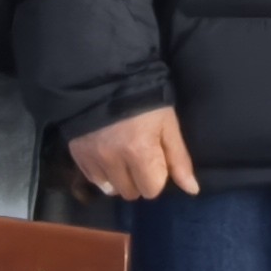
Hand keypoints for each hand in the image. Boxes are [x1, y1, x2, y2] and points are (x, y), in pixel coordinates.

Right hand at [69, 106, 199, 200]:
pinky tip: (107, 154)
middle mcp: (114, 160)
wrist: (106, 77)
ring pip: (110, 189)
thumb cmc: (145, 100)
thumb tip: (192, 190)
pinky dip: (102, 172)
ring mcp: (93, 159)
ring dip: (119, 178)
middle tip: (139, 158)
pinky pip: (93, 179)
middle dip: (138, 180)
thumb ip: (179, 159)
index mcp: (140, 152)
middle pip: (130, 192)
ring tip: (122, 157)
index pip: (152, 190)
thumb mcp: (168, 125)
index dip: (157, 177)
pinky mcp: (77, 155)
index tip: (155, 159)